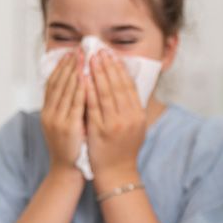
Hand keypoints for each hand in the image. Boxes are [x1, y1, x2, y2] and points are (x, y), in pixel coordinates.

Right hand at [40, 50, 85, 173]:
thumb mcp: (66, 123)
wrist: (67, 170)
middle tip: (78, 49)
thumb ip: (70, 106)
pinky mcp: (67, 127)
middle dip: (69, 65)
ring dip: (74, 72)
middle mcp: (49, 113)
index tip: (70, 53)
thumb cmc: (72, 147)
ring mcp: (57, 120)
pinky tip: (86, 77)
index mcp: (48, 111)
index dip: (61, 67)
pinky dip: (80, 89)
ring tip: (83, 58)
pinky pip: (74, 104)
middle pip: (58, 83)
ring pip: (65, 90)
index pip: (53, 83)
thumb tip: (79, 86)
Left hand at [86, 50, 145, 186]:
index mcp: (138, 114)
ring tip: (90, 59)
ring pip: (106, 92)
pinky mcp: (100, 129)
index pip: (129, 86)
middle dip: (107, 66)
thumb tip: (125, 85)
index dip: (120, 69)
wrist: (117, 173)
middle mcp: (129, 117)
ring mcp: (115, 123)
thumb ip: (131, 107)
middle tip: (99, 50)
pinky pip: (93, 105)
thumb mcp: (135, 127)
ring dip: (97, 73)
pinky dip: (88, 90)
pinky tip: (83, 78)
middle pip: (118, 85)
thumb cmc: (123, 150)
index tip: (111, 55)